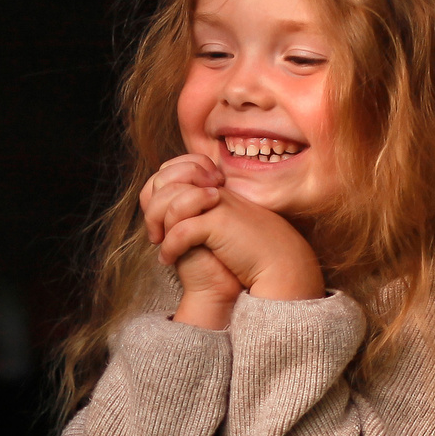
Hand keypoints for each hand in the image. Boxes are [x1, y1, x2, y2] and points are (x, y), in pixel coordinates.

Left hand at [151, 158, 324, 321]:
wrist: (282, 265)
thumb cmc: (253, 250)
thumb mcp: (224, 225)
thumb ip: (202, 213)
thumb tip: (170, 215)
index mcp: (216, 187)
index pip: (173, 170)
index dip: (159, 191)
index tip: (162, 222)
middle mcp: (215, 189)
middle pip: (165, 181)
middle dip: (152, 209)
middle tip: (156, 235)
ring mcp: (218, 203)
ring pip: (169, 203)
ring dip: (157, 227)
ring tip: (163, 247)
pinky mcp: (219, 222)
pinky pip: (180, 229)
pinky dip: (169, 247)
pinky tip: (169, 260)